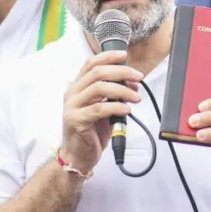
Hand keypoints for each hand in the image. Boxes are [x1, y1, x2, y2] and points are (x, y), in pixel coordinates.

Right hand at [61, 50, 142, 175]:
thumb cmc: (91, 132)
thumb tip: (132, 83)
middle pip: (97, 73)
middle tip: (138, 77)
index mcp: (77, 87)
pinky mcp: (76, 121)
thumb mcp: (103, 108)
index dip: (108, 57)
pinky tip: (127, 109)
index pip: (91, 64)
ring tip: (135, 97)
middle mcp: (72, 93)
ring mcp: (72, 107)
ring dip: (122, 90)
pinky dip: (116, 107)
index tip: (124, 55)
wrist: (78, 156)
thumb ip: (112, 94)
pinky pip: (99, 109)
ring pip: (99, 88)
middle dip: (121, 72)